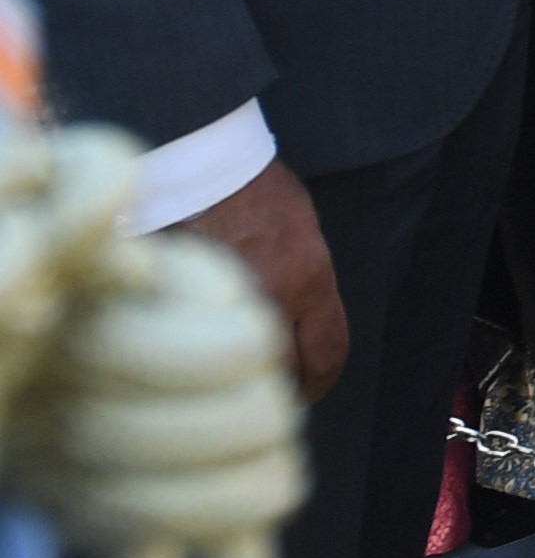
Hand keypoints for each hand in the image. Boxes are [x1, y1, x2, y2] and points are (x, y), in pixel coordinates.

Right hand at [178, 155, 343, 401]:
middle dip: (282, 388)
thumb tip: (299, 325)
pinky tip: (196, 354)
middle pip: (284, 370)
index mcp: (310, 279)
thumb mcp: (304, 232)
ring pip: (238, 364)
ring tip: (235, 380)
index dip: (323, 380)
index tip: (313, 387)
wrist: (203, 164)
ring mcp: (224, 302)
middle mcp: (273, 297)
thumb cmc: (258, 190)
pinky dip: (198, 353)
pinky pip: (197, 342)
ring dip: (240, 375)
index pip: (328, 351)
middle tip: (273, 393)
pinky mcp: (184, 299)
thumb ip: (307, 280)